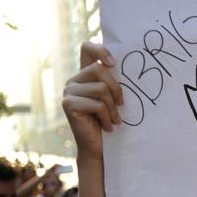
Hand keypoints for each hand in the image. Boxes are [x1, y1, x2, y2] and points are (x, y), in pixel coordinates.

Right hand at [62, 42, 123, 161]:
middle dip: (116, 89)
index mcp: (85, 75)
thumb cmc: (111, 121)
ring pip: (101, 89)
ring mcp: (69, 92)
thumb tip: (128, 64)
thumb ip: (114, 81)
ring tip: (114, 119)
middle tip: (122, 106)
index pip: (87, 48)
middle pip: (99, 70)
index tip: (114, 63)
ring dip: (113, 108)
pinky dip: (108, 117)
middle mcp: (74, 80)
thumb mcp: (114, 98)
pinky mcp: (69, 104)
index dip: (99, 49)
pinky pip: (97, 104)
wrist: (100, 148)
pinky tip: (108, 126)